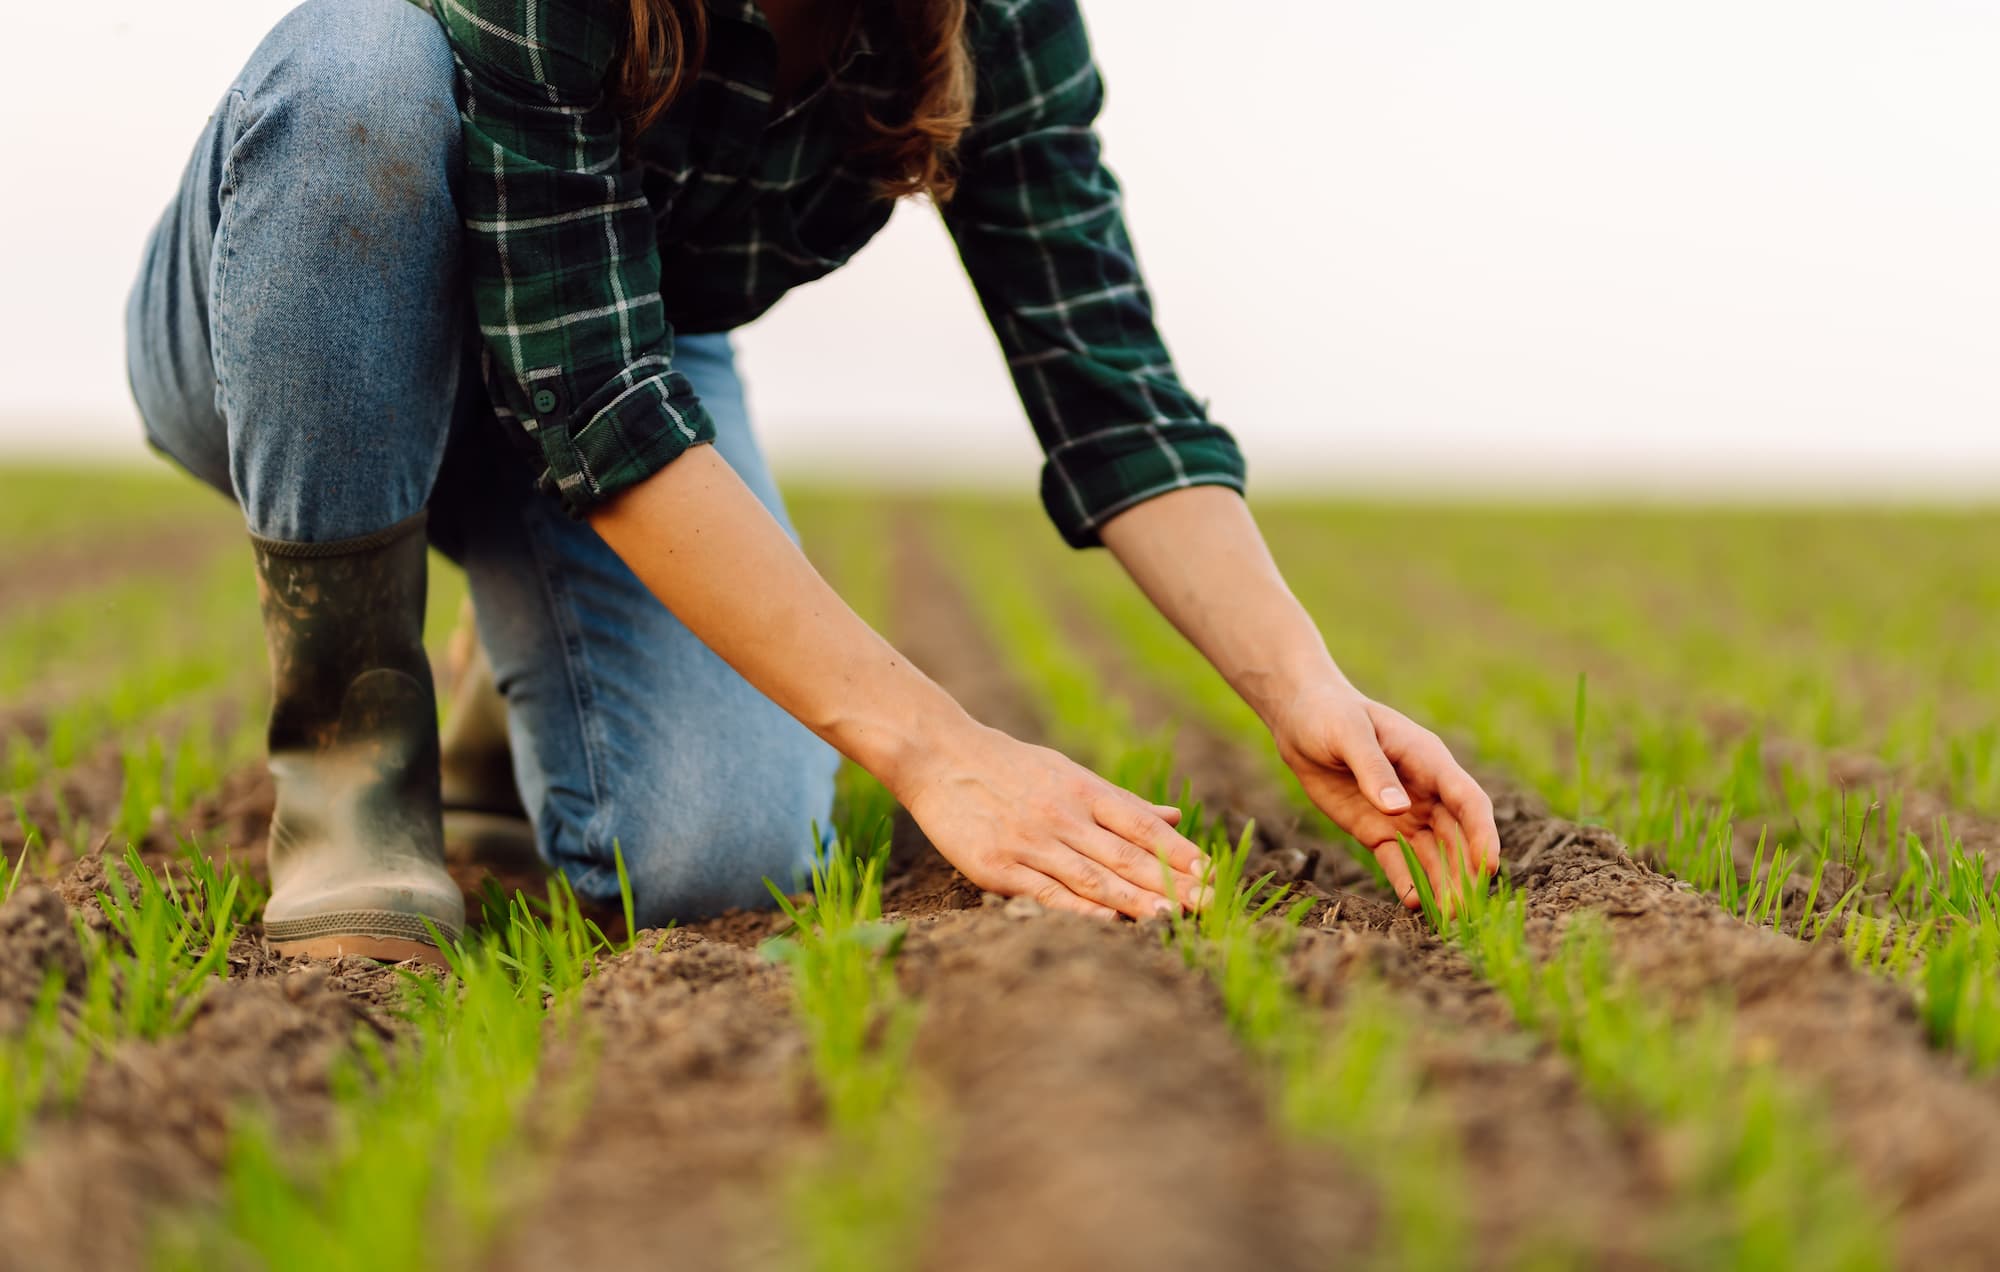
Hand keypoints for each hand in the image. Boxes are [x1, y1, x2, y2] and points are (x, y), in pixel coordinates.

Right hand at [891, 722, 1208, 919]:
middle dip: (1172, 883)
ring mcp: (1030, 841)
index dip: (1180, 852)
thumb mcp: (1067, 772)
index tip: (1214, 875)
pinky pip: (1044, 891)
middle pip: (1126, 855)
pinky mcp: (996, 865)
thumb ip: (1120, 801)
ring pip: (1092, 876)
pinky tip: (1106, 921)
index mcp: (1083, 791)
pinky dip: (1078, 907)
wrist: (938, 755)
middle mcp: (1062, 815)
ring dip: (1134, 900)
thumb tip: (1175, 817)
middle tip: (1210, 907)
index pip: (1143, 826)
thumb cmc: (1008, 766)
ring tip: (1171, 918)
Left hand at [1268, 683, 1499, 910]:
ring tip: (1446, 918)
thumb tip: (1399, 808)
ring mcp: (1403, 814)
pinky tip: (1413, 903)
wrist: (1301, 720)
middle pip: (1456, 837)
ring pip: (1432, 855)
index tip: (1488, 865)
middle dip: (1464, 872)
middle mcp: (1425, 792)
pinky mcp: (1378, 831)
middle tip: (1465, 909)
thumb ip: (1372, 768)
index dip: (1482, 833)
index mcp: (1428, 760)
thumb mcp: (1348, 734)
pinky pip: (1398, 861)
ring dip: (1442, 884)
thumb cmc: (1330, 715)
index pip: (1467, 801)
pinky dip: (1407, 881)